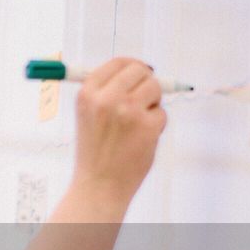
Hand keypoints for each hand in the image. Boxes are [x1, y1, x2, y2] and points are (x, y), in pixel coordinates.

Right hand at [71, 56, 167, 204]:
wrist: (99, 186)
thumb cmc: (95, 153)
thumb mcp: (88, 115)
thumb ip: (107, 91)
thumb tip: (140, 70)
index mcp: (88, 93)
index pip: (118, 63)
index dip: (134, 66)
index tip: (141, 73)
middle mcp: (107, 98)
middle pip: (140, 71)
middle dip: (147, 82)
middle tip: (146, 99)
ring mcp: (129, 111)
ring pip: (155, 89)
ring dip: (153, 104)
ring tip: (139, 125)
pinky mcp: (148, 126)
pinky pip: (162, 114)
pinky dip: (156, 126)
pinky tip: (141, 141)